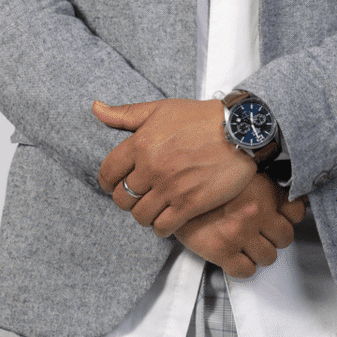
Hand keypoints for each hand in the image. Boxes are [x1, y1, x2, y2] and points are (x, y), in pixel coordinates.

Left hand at [95, 96, 254, 233]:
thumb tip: (96, 109)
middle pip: (122, 199)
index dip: (108, 183)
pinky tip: (167, 218)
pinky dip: (161, 227)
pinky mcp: (190, 204)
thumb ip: (125, 114)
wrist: (240, 131)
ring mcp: (171, 188)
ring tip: (153, 207)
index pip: (107, 174)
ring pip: (140, 216)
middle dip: (126, 200)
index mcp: (140, 144)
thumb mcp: (160, 109)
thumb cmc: (201, 118)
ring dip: (144, 215)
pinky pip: (163, 227)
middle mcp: (152, 168)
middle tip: (138, 196)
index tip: (115, 184)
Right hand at [176, 176, 308, 278]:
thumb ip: (265, 186)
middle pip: (285, 238)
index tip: (278, 219)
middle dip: (274, 238)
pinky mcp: (221, 251)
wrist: (170, 191)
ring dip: (259, 253)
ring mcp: (240, 234)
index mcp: (263, 192)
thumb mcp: (239, 174)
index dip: (288, 218)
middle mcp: (256, 213)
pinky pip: (246, 271)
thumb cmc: (204, 182)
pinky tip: (234, 258)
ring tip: (246, 246)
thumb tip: (290, 197)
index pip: (296, 213)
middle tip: (260, 234)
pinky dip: (242, 267)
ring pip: (269, 257)